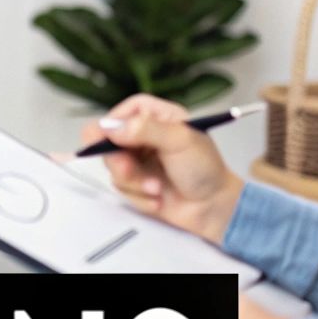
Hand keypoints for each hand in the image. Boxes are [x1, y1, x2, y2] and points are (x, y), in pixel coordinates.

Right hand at [80, 93, 244, 244]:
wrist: (213, 208)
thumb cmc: (204, 169)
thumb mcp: (180, 141)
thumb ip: (146, 130)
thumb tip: (111, 127)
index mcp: (159, 118)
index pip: (126, 111)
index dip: (112, 121)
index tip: (104, 136)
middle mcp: (145, 137)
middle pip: (110, 139)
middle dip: (118, 160)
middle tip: (129, 170)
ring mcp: (139, 161)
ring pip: (113, 166)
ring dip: (133, 182)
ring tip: (156, 188)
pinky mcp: (136, 184)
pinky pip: (121, 189)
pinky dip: (138, 196)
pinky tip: (158, 199)